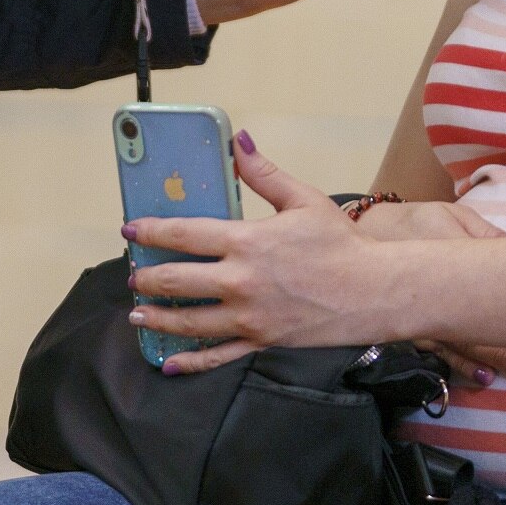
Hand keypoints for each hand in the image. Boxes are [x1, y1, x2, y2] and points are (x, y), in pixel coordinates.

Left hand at [126, 131, 397, 372]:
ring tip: (138, 313)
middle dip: (147, 278)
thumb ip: (264, 173)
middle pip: (177, 280)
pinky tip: (168, 363)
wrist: (374, 291)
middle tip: (133, 275)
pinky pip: (217, 356)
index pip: (184, 234)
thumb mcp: (304, 200)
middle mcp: (240, 281)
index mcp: (247, 241)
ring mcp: (248, 316)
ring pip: (189, 321)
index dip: (151, 232)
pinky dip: (190, 361)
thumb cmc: (341, 243)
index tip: (131, 231)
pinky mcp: (261, 341)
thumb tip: (238, 142)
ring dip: (157, 317)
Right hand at [354, 202, 505, 386]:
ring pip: (459, 343)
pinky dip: (462, 365)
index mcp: (448, 257)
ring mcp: (420, 314)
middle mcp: (434, 291)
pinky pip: (438, 352)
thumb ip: (484, 234)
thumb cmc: (414, 223)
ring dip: (490, 359)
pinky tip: (483, 378)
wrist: (363, 237)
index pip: (491, 281)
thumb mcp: (449, 215)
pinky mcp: (410, 329)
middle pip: (475, 322)